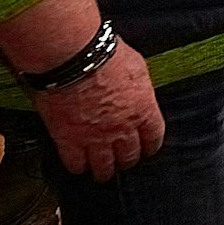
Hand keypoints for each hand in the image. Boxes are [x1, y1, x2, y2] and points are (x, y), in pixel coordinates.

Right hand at [30, 38, 164, 182]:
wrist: (75, 57)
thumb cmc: (104, 53)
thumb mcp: (136, 67)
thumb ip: (138, 88)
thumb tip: (137, 91)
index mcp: (143, 109)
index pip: (154, 138)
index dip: (149, 146)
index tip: (145, 148)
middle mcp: (122, 128)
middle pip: (129, 157)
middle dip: (126, 160)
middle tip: (122, 159)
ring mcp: (96, 137)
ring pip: (104, 168)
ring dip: (104, 170)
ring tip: (101, 171)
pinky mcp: (69, 140)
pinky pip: (75, 164)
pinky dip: (77, 167)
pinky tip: (78, 165)